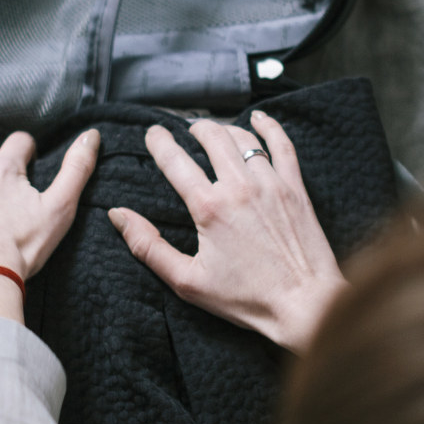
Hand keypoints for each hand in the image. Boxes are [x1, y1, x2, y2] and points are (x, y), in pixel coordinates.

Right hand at [108, 112, 345, 353]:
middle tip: (186, 129)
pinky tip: (259, 118)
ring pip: (243, 138)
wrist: (305, 305)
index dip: (159, 142)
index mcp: (209, 208)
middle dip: (194, 128)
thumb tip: (118, 216)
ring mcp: (271, 184)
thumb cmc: (247, 299)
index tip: (153, 133)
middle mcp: (239, 188)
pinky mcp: (295, 189)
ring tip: (214, 130)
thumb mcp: (187, 281)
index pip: (175, 161)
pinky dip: (269, 126)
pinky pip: (283, 145)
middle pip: (211, 138)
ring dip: (224, 128)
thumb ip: (148, 247)